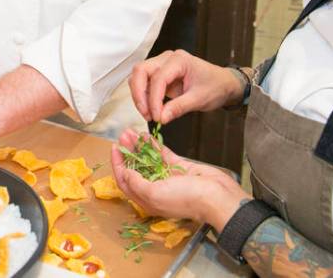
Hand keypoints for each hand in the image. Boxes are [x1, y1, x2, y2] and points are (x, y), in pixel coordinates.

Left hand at [111, 128, 246, 231]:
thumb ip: (137, 184)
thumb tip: (125, 174)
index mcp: (147, 200)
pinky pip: (161, 154)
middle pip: (135, 168)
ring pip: (147, 159)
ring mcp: (167, 177)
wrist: (217, 195)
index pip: (125, 181)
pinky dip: (153, 145)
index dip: (118, 165)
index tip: (114, 148)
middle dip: (127, 152)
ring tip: (131, 132)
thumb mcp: (156, 194)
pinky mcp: (178, 167)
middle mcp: (155, 188)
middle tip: (122, 136)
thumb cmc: (188, 200)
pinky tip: (145, 135)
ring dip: (138, 146)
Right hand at [129, 50, 241, 123]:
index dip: (154, 99)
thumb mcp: (200, 99)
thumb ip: (179, 107)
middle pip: (141, 71)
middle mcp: (167, 58)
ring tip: (149, 114)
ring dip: (139, 96)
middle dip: (139, 94)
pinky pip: (144, 83)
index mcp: (179, 60)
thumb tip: (161, 118)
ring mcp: (162, 65)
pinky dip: (144, 96)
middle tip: (147, 114)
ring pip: (139, 76)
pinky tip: (151, 110)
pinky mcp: (160, 74)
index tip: (157, 117)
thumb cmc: (215, 87)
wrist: (223, 84)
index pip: (158, 77)